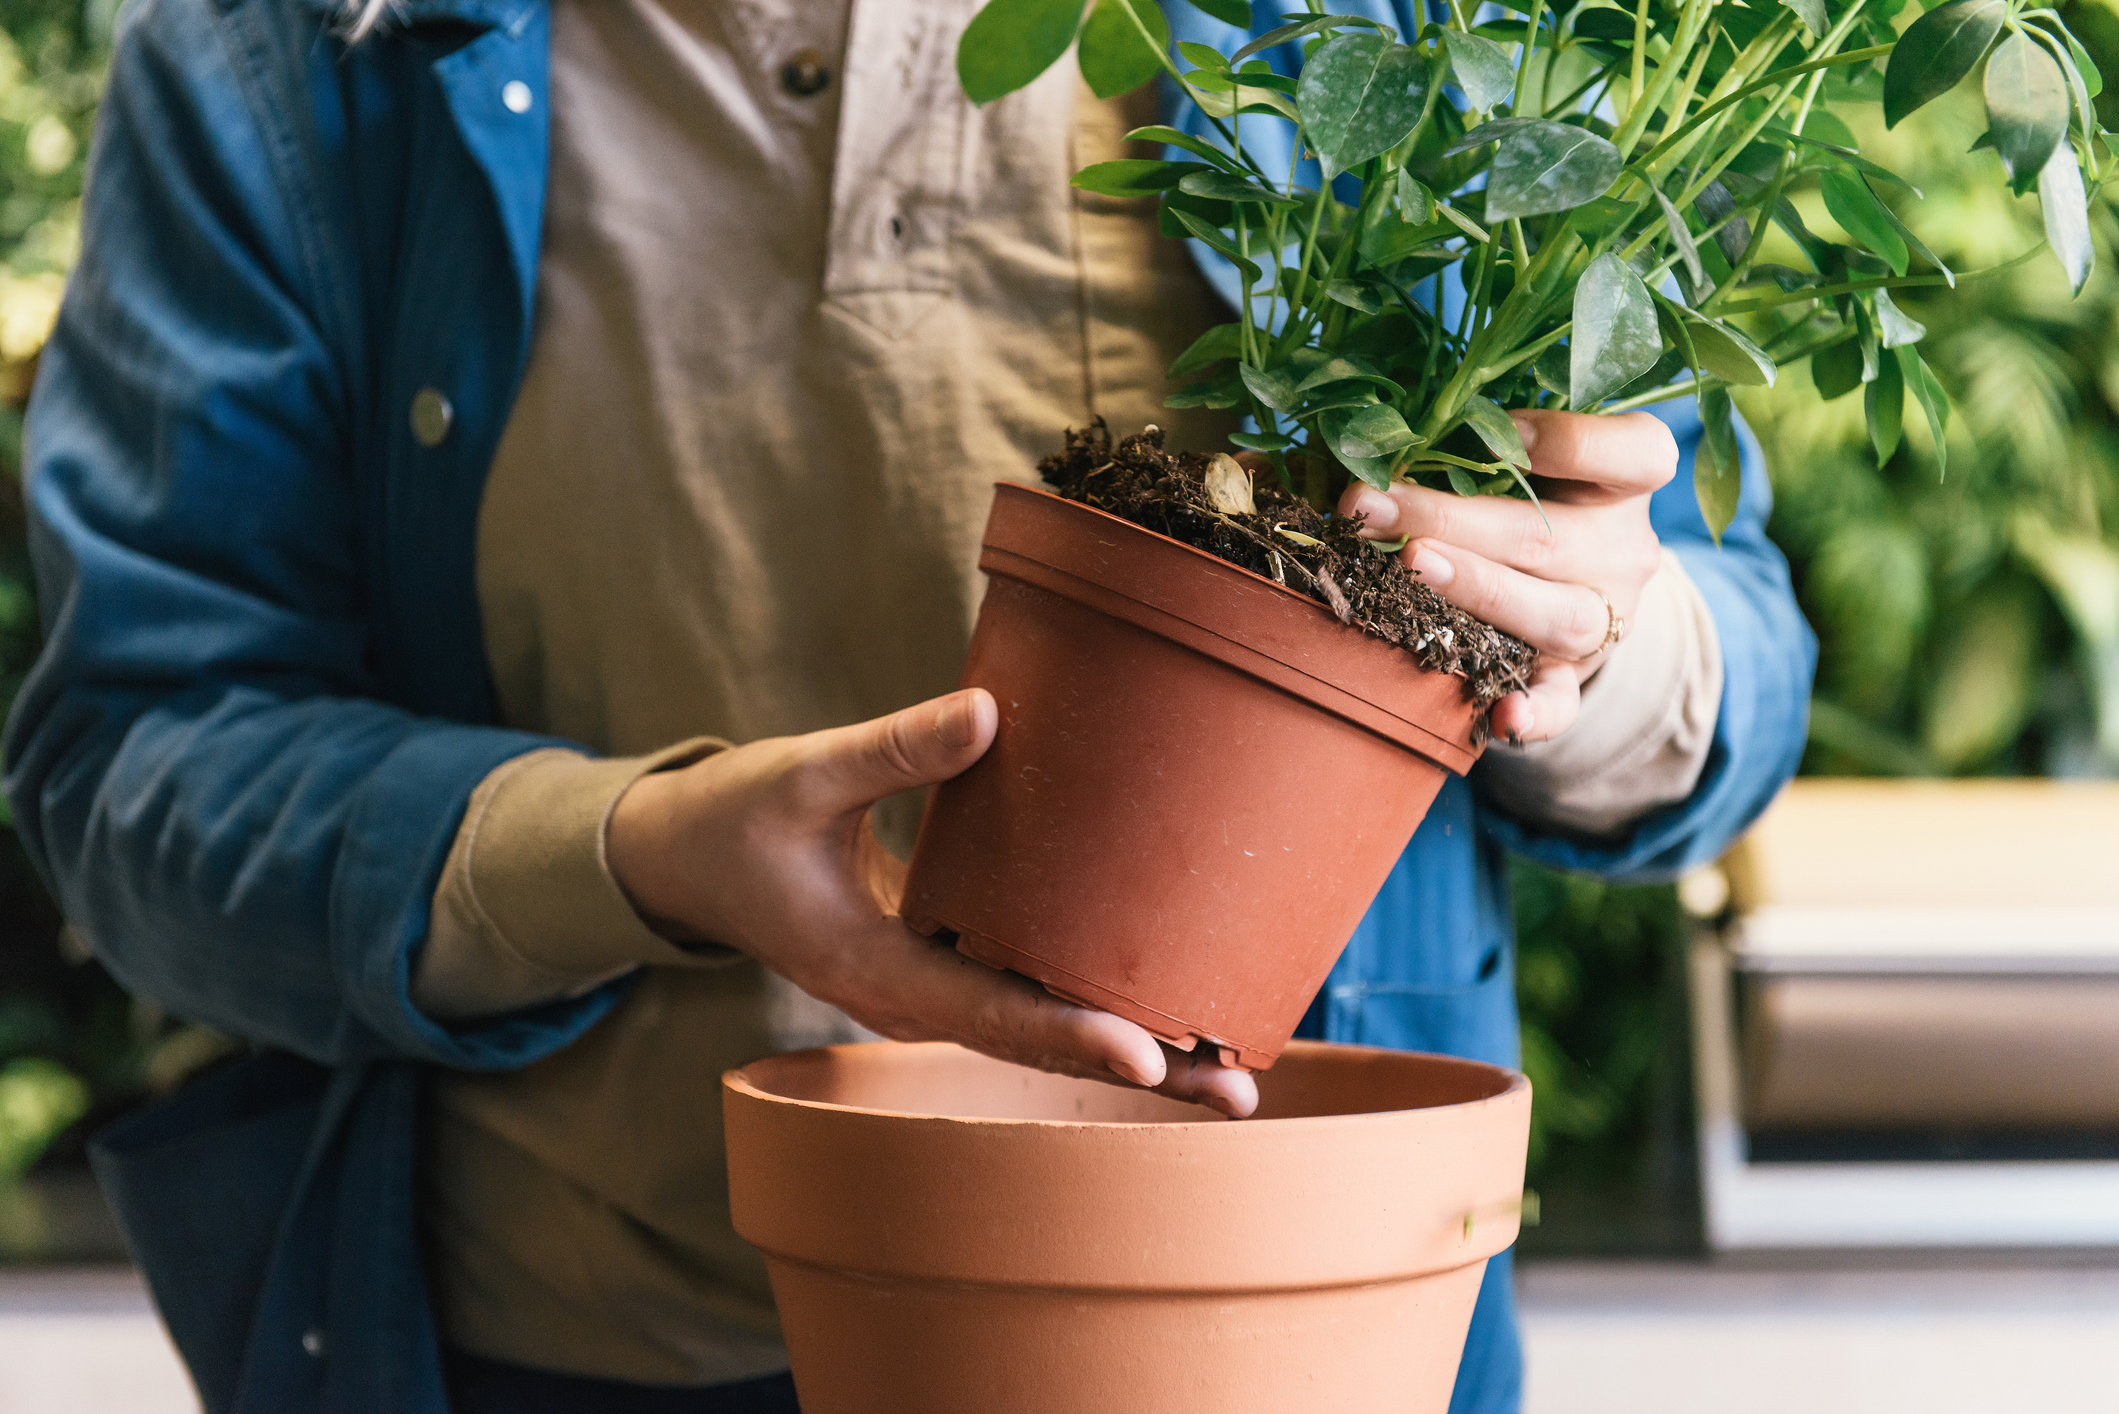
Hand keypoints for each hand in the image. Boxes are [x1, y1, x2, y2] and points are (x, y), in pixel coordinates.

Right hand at [606, 689, 1259, 1116]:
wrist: (691, 856)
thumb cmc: (737, 816)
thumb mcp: (801, 774)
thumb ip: (892, 748)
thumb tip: (988, 712)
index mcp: (874, 970)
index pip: (990, 1014)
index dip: (1070, 1034)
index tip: (1148, 1056)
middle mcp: (914, 999)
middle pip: (1039, 1046)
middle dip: (1138, 1071)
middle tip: (1239, 1087)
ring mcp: (932, 990)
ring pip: (1042, 1033)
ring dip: (1134, 1051)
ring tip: (1233, 1069)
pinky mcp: (946, 964)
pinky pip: (1030, 997)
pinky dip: (1096, 1007)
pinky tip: (1168, 1008)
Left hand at [1339, 410, 1676, 744]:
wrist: (1572, 583)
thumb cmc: (1531, 497)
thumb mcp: (1530, 460)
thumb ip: (1484, 443)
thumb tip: (1391, 429)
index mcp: (1625, 484)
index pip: (1638, 454)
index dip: (1571, 442)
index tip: (1496, 434)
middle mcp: (1626, 550)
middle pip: (1551, 538)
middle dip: (1451, 519)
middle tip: (1374, 506)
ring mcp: (1605, 619)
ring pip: (1556, 614)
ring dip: (1477, 588)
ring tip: (1409, 565)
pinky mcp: (1574, 676)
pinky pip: (1563, 702)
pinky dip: (1536, 715)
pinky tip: (1502, 718)